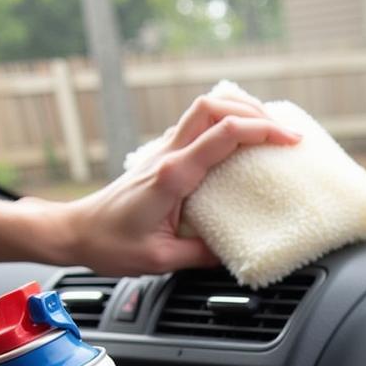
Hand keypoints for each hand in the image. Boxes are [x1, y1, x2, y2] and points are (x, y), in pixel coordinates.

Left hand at [52, 92, 300, 274]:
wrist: (76, 231)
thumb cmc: (111, 245)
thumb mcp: (162, 260)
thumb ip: (202, 256)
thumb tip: (235, 255)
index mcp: (172, 175)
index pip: (222, 135)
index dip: (261, 132)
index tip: (289, 142)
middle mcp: (168, 154)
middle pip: (214, 105)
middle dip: (255, 112)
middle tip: (285, 133)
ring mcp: (164, 151)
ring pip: (205, 107)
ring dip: (241, 110)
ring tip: (270, 129)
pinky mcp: (164, 156)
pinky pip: (198, 125)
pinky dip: (225, 122)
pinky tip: (242, 137)